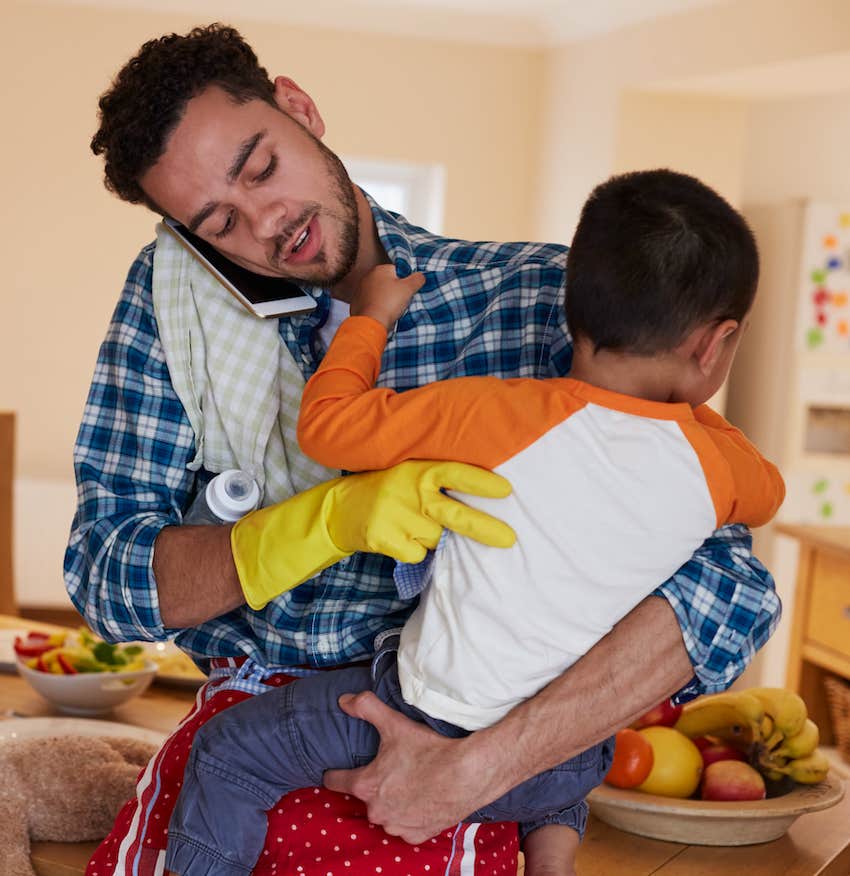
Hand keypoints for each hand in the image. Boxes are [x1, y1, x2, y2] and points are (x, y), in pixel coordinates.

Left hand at [323, 691, 488, 841]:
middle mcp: (377, 812)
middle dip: (374, 786)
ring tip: (408, 784)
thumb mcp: (395, 723)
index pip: (336, 782)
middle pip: (365, 798)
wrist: (466, 775)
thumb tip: (343, 700)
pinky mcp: (418, 835)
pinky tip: (420, 801)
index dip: (334, 774)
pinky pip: (406, 827)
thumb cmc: (428, 750)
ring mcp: (398, 826)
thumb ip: (366, 707)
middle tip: (390, 770)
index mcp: (367, 786)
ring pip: (386, 815)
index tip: (334, 772)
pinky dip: (410, 817)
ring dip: (392, 803)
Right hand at [326, 459, 515, 560]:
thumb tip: (485, 501)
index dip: (481, 482)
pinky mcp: (384, 538)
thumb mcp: (410, 474)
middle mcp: (411, 491)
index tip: (506, 491)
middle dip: (485, 528)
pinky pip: (416, 554)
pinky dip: (412, 551)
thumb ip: (438, 483)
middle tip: (510, 539)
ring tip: (410, 524)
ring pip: (436, 539)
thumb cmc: (388, 490)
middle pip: (456, 514)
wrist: (339, 508)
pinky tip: (397, 537)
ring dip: (431, 538)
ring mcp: (396, 515)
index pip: (455, 473)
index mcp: (420, 470)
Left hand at [351, 265, 424, 328]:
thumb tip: (420, 275)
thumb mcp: (409, 288)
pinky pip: (371, 302)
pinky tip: (381, 313)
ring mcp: (360, 290)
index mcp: (380, 269)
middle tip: (401, 301)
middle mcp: (367, 277)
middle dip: (394, 290)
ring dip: (385, 298)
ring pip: (379, 292)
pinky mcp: (356, 303)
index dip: (405, 281)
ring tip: (391, 309)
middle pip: (387, 281)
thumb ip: (417, 278)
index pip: (397, 271)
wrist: (372, 322)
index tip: (407, 292)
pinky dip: (376, 306)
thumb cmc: (390, 303)